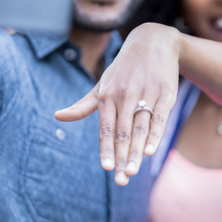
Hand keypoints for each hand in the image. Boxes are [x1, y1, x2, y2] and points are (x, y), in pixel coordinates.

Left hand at [55, 23, 180, 185]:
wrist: (153, 41)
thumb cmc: (124, 68)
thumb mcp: (102, 84)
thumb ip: (83, 105)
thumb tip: (57, 117)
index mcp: (107, 96)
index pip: (105, 128)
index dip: (105, 149)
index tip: (105, 168)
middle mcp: (125, 96)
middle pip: (122, 132)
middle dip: (121, 157)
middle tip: (120, 180)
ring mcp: (145, 94)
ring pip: (139, 128)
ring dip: (135, 151)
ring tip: (132, 171)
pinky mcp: (164, 94)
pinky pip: (158, 118)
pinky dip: (155, 135)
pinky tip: (150, 151)